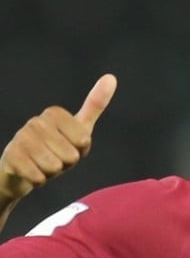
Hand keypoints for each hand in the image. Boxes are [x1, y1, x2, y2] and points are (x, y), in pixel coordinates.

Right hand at [0, 74, 116, 201]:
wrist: (24, 171)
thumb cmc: (56, 150)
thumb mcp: (79, 131)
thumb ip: (94, 106)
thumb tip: (111, 77)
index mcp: (53, 114)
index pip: (82, 138)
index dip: (81, 148)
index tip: (72, 146)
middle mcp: (35, 122)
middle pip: (70, 154)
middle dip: (67, 163)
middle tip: (57, 159)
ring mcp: (20, 138)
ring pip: (53, 165)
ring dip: (53, 172)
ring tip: (45, 166)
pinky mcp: (10, 156)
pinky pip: (37, 175)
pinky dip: (40, 180)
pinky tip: (34, 174)